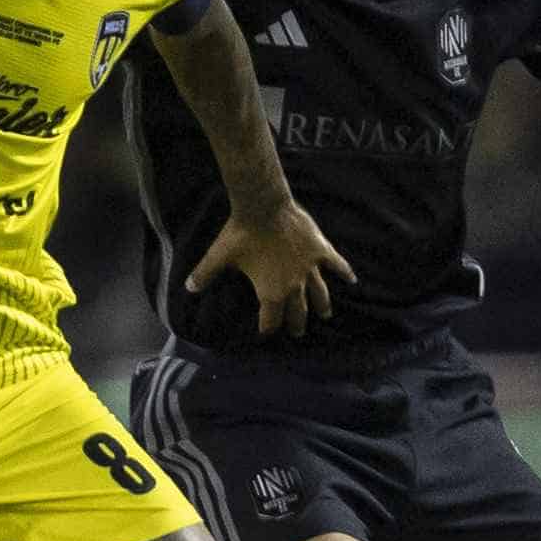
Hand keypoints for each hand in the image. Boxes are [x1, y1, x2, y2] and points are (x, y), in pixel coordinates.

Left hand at [186, 202, 355, 336]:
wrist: (263, 207)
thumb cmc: (240, 234)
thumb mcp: (219, 256)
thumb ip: (204, 274)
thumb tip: (188, 288)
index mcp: (271, 292)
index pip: (271, 319)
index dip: (267, 328)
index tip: (265, 332)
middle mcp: (294, 285)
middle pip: (298, 312)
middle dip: (296, 324)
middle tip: (297, 333)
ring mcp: (310, 268)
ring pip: (320, 293)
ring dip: (321, 306)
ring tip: (324, 315)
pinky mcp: (320, 250)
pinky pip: (336, 264)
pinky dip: (345, 272)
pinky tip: (352, 280)